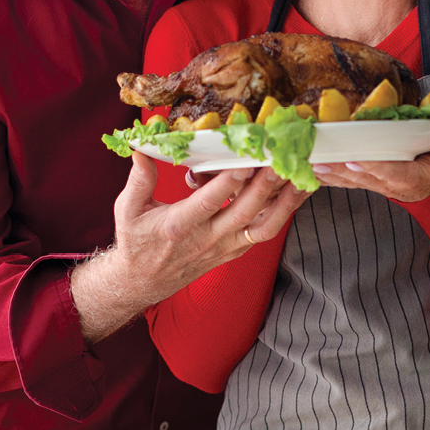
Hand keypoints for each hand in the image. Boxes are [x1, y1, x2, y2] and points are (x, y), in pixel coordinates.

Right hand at [71, 153, 308, 341]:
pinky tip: (295, 193)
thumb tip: (142, 148)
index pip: (209, 202)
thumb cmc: (136, 242)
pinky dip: (283, 213)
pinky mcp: (235, 250)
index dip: (230, 181)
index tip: (246, 160)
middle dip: (265, 185)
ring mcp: (225, 247)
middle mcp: (207, 239)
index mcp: (180, 226)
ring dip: (285, 203)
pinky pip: (264, 233)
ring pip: (263, 227)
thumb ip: (139, 178)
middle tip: (280, 159)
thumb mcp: (128, 209)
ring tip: (301, 177)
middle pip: (244, 212)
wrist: (144, 282)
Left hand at [308, 135, 429, 201]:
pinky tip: (309, 171)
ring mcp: (373, 184)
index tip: (352, 159)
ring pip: (347, 180)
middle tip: (318, 161)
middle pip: (359, 177)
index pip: (388, 171)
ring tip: (308, 164)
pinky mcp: (364, 182)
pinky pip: (343, 181)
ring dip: (327, 173)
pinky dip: (326, 177)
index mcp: (408, 178)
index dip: (370, 167)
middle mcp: (387, 183)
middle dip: (338, 169)